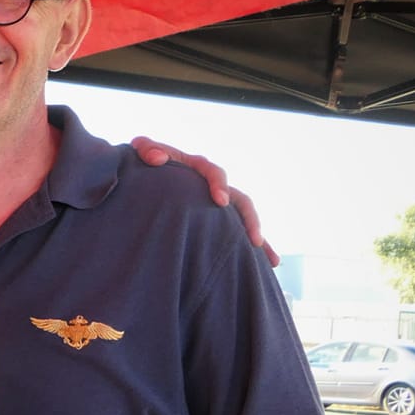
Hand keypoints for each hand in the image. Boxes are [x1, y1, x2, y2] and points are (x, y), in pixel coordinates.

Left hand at [129, 136, 277, 265]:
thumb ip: (147, 148)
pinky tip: (268, 266)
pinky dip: (252, 250)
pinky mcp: (217, 220)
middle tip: (253, 239)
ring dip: (258, 238)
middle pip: (240, 200)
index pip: (214, 173)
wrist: (148, 172)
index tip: (221, 201)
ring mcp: (219, 204)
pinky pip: (238, 235)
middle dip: (249, 220)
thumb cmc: (147, 160)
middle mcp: (215, 186)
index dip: (219, 185)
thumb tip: (157, 158)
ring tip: (270, 261)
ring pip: (245, 220)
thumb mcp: (143, 150)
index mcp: (199, 168)